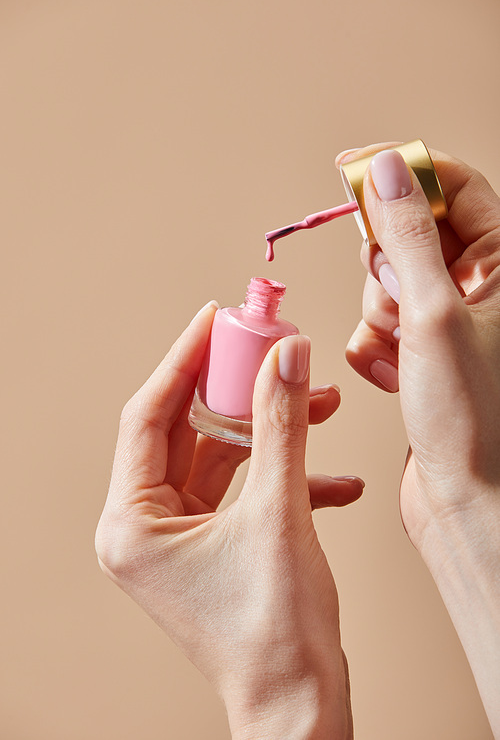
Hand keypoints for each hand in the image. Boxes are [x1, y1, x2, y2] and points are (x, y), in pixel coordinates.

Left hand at [95, 302, 361, 738]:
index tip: (215, 318)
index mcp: (133, 522)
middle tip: (272, 351)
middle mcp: (143, 527)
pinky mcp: (209, 543)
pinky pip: (239, 488)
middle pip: (186, 430)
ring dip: (270, 431)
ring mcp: (176, 536)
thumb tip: (286, 356)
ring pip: (219, 455)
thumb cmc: (276, 632)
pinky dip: (281, 476)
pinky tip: (335, 481)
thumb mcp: (280, 512)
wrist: (300, 702)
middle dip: (237, 391)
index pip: (149, 415)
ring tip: (320, 405)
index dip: (184, 360)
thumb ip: (282, 425)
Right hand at [339, 144, 499, 734]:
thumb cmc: (471, 418)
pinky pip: (381, 324)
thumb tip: (385, 170)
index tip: (349, 168)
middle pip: (415, 233)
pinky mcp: (423, 354)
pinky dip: (374, 346)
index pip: (455, 187)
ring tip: (398, 351)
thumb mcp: (434, 314)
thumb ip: (408, 236)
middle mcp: (483, 290)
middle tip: (392, 294)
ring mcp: (451, 323)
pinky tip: (391, 376)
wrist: (468, 503)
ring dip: (379, 312)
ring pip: (390, 281)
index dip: (402, 172)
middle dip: (387, 264)